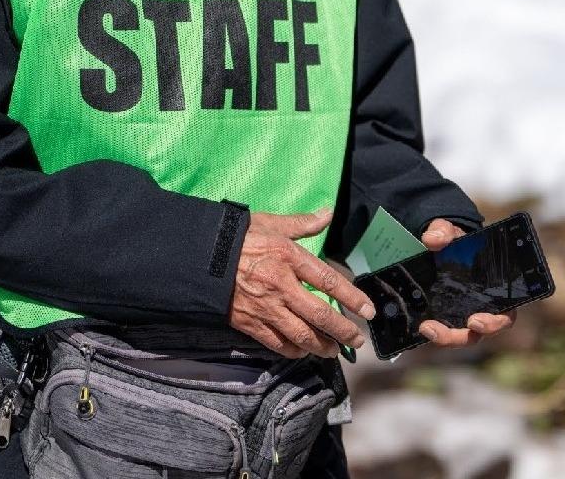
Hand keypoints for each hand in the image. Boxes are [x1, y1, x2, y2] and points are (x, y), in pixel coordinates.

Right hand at [228, 208, 375, 358]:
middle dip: (343, 332)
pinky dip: (294, 350)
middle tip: (356, 340)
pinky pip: (278, 344)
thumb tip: (327, 214)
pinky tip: (301, 350)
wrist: (196, 257)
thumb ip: (300, 223)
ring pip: (302, 336)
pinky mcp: (249, 322)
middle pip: (321, 316)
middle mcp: (280, 285)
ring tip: (332, 350)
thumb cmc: (233, 237)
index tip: (368, 310)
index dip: (352, 297)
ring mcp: (265, 307)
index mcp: (287, 256)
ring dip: (322, 346)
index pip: (328, 280)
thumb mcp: (267, 223)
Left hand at [414, 218, 517, 346]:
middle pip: (478, 332)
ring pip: (459, 337)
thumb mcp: (449, 230)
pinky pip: (441, 330)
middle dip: (460, 336)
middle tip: (437, 329)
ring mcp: (462, 315)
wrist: (439, 246)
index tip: (475, 321)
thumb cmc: (455, 241)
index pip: (504, 315)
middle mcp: (482, 309)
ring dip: (444, 337)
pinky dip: (432, 331)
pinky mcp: (443, 316)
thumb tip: (432, 240)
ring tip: (426, 329)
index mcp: (496, 293)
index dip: (494, 322)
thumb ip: (444, 231)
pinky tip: (417, 325)